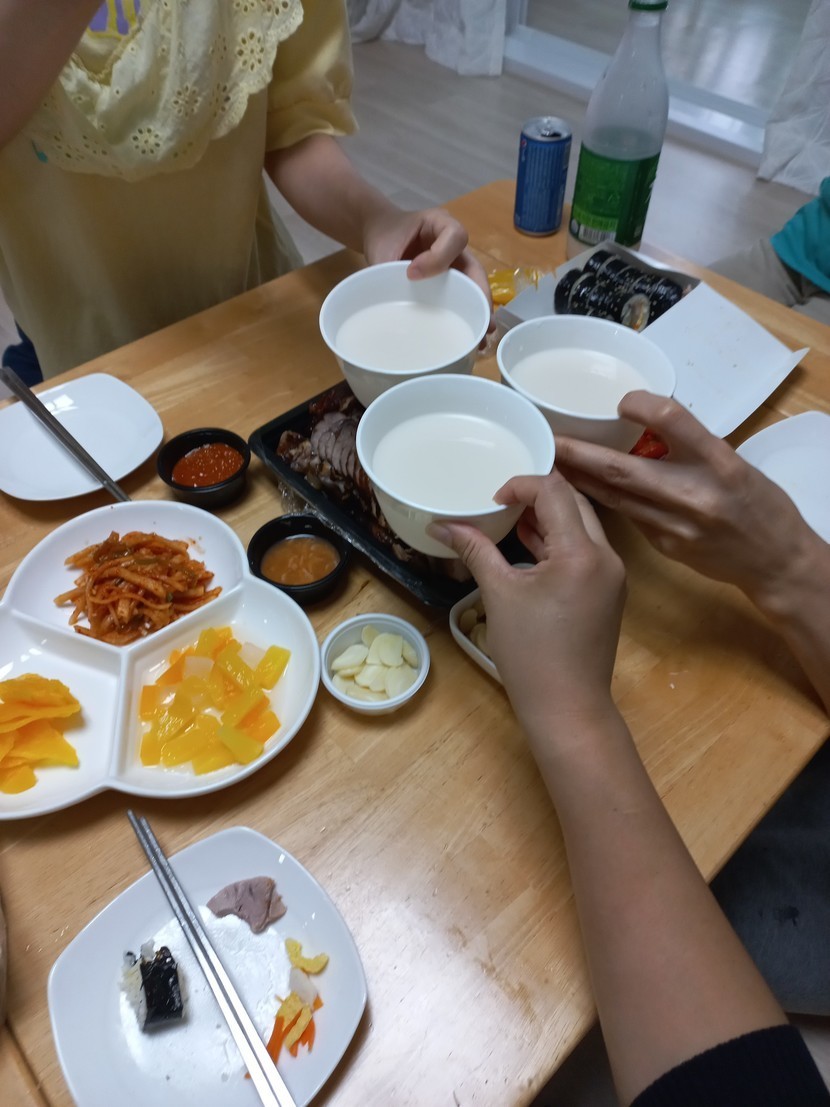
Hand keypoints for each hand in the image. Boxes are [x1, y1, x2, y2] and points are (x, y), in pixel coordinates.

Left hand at [362, 206, 493, 326]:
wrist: (381, 232)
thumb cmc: (383, 236)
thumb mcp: (381, 249)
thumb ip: (387, 270)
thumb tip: (393, 305)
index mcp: (439, 222)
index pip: (455, 236)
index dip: (439, 257)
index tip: (411, 274)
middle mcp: (453, 243)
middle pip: (475, 267)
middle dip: (480, 295)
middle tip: (484, 323)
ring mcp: (455, 262)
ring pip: (474, 284)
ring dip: (479, 308)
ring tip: (483, 334)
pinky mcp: (450, 280)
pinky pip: (463, 293)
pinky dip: (468, 311)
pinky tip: (472, 331)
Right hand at [431, 471, 625, 730]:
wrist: (568, 707)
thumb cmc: (531, 654)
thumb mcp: (499, 595)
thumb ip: (475, 550)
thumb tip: (442, 525)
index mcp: (582, 553)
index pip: (556, 492)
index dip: (521, 484)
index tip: (492, 499)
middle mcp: (607, 556)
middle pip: (575, 503)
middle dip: (537, 496)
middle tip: (501, 502)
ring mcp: (612, 575)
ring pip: (583, 525)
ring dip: (549, 518)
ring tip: (510, 521)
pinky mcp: (609, 591)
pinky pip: (585, 550)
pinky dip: (559, 542)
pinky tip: (529, 548)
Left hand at [555, 392, 818, 608]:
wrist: (774, 562)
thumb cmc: (757, 504)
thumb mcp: (733, 462)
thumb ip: (690, 445)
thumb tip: (640, 420)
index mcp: (719, 462)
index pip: (673, 419)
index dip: (642, 405)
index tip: (621, 400)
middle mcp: (694, 493)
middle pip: (623, 468)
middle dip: (578, 452)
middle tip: (549, 437)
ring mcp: (675, 525)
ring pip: (615, 496)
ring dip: (578, 477)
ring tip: (551, 460)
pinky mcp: (663, 546)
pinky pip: (627, 516)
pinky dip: (602, 500)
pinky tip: (580, 491)